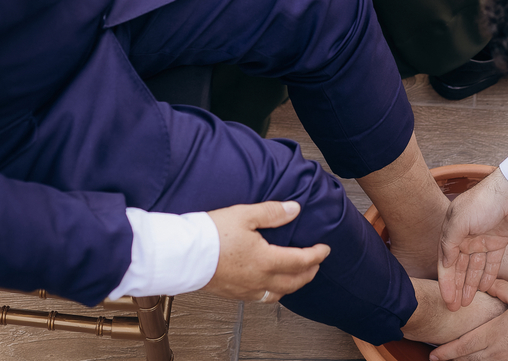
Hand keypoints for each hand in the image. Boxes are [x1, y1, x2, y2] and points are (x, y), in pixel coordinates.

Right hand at [203, 200, 330, 302]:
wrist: (182, 254)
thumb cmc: (210, 234)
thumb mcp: (244, 215)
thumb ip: (272, 212)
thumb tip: (294, 209)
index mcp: (265, 260)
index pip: (301, 261)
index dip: (316, 255)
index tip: (325, 249)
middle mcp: (258, 279)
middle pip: (293, 282)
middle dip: (309, 273)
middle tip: (316, 263)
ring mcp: (245, 289)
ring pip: (278, 294)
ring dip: (292, 285)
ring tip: (297, 276)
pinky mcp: (233, 293)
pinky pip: (260, 297)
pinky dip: (273, 292)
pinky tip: (270, 285)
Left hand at [429, 281, 507, 360]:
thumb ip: (499, 288)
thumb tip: (487, 282)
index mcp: (493, 333)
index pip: (463, 345)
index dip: (447, 351)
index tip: (434, 354)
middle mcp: (497, 351)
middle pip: (469, 359)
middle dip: (453, 359)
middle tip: (440, 358)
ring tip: (458, 360)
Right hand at [439, 169, 507, 310]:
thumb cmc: (482, 202)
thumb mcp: (459, 221)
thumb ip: (449, 243)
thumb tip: (445, 264)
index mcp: (452, 230)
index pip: (446, 261)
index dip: (446, 281)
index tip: (446, 299)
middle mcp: (466, 237)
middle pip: (459, 268)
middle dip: (456, 287)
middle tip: (455, 307)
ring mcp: (482, 240)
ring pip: (474, 268)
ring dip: (470, 285)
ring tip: (467, 303)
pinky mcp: (498, 243)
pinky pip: (491, 264)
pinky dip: (487, 276)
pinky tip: (483, 288)